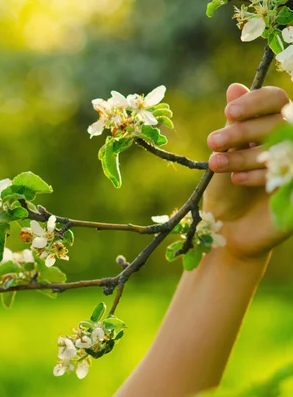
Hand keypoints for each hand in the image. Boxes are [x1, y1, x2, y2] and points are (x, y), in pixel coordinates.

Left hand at [203, 83, 291, 261]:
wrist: (229, 231)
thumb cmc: (227, 189)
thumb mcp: (227, 153)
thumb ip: (235, 122)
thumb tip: (234, 87)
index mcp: (275, 127)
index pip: (276, 99)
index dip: (254, 101)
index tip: (227, 113)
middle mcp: (290, 142)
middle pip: (277, 121)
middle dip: (241, 131)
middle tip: (212, 141)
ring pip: (281, 146)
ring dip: (245, 153)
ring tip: (215, 163)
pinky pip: (286, 172)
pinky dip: (260, 174)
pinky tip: (236, 180)